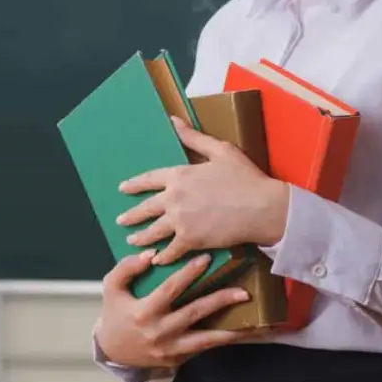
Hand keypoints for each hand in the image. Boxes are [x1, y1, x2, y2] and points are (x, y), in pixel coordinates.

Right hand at [95, 249, 259, 367]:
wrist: (112, 352)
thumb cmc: (114, 314)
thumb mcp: (111, 288)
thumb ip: (126, 268)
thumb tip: (150, 255)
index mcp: (144, 312)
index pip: (171, 289)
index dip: (189, 273)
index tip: (206, 259)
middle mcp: (160, 332)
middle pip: (195, 313)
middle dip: (220, 301)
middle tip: (243, 291)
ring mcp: (170, 349)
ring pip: (205, 339)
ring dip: (230, 331)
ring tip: (253, 323)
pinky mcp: (177, 359)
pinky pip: (202, 349)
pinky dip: (221, 341)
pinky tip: (240, 334)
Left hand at [117, 116, 288, 265]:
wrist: (261, 207)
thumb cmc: (244, 177)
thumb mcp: (220, 150)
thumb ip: (194, 138)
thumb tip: (174, 121)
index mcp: (180, 175)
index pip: (149, 179)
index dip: (134, 184)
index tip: (123, 189)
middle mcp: (174, 198)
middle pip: (146, 209)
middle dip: (131, 216)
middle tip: (121, 221)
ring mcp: (180, 221)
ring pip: (153, 232)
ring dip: (140, 237)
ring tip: (131, 242)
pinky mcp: (190, 240)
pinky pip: (170, 251)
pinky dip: (162, 257)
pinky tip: (156, 260)